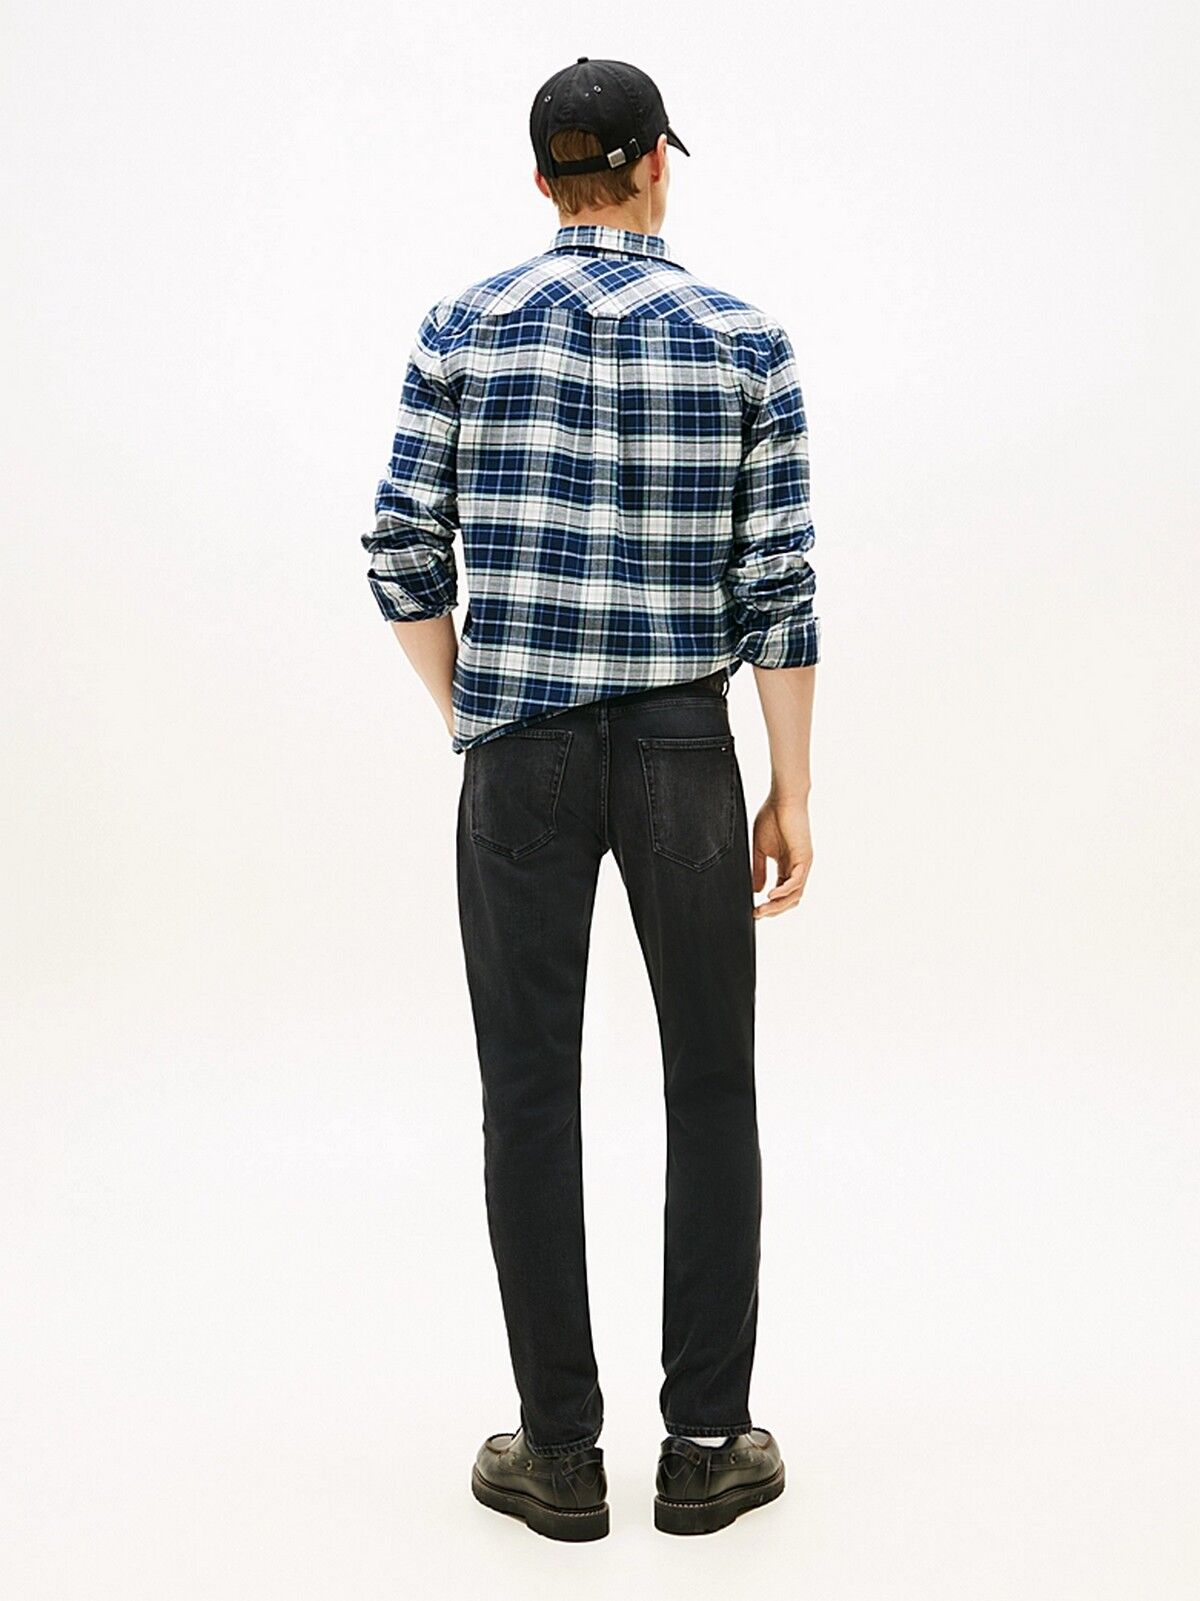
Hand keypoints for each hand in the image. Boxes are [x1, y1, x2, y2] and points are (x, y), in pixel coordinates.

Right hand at [751, 794, 812, 918]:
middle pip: (790, 899)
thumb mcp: (760, 849)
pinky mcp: (805, 858)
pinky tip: (770, 895)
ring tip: (761, 909)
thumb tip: (756, 890)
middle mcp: (797, 868)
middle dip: (773, 910)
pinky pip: (797, 882)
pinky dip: (784, 891)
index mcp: (787, 866)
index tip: (753, 910)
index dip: (769, 905)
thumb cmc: (772, 817)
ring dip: (778, 905)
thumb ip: (759, 869)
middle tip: (756, 914)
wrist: (783, 798)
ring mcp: (803, 864)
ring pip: (794, 895)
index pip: (781, 893)